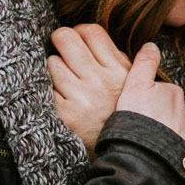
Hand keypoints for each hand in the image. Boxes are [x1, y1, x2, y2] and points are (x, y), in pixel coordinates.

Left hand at [48, 23, 131, 153]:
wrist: (125, 153)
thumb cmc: (125, 114)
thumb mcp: (137, 86)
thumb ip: (127, 61)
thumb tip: (126, 42)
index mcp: (118, 70)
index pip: (91, 32)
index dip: (80, 31)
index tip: (78, 39)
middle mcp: (99, 81)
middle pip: (66, 38)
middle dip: (60, 39)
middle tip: (62, 47)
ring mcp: (81, 97)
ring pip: (52, 62)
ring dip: (55, 67)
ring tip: (65, 77)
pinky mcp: (65, 113)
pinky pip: (47, 87)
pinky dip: (52, 89)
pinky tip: (62, 95)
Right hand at [116, 43, 184, 150]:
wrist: (148, 157)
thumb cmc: (138, 119)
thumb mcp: (135, 85)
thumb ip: (144, 63)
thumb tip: (151, 45)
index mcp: (174, 94)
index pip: (160, 92)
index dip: (146, 100)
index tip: (135, 109)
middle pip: (170, 111)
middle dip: (159, 117)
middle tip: (140, 126)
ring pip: (176, 130)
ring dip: (165, 134)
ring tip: (148, 142)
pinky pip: (179, 148)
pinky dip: (170, 149)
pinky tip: (158, 154)